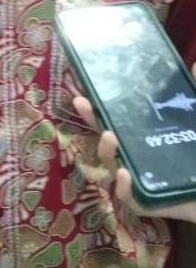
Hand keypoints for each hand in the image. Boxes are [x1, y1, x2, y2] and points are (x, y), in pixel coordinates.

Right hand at [73, 78, 195, 222]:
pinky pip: (129, 198)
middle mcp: (137, 157)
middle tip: (84, 104)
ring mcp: (139, 181)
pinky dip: (123, 187)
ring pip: (112, 166)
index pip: (116, 120)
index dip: (97, 107)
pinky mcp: (147, 203)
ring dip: (106, 151)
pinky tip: (124, 174)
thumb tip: (194, 63)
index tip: (82, 93)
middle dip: (93, 121)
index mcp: (145, 137)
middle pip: (107, 140)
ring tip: (110, 136)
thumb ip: (195, 94)